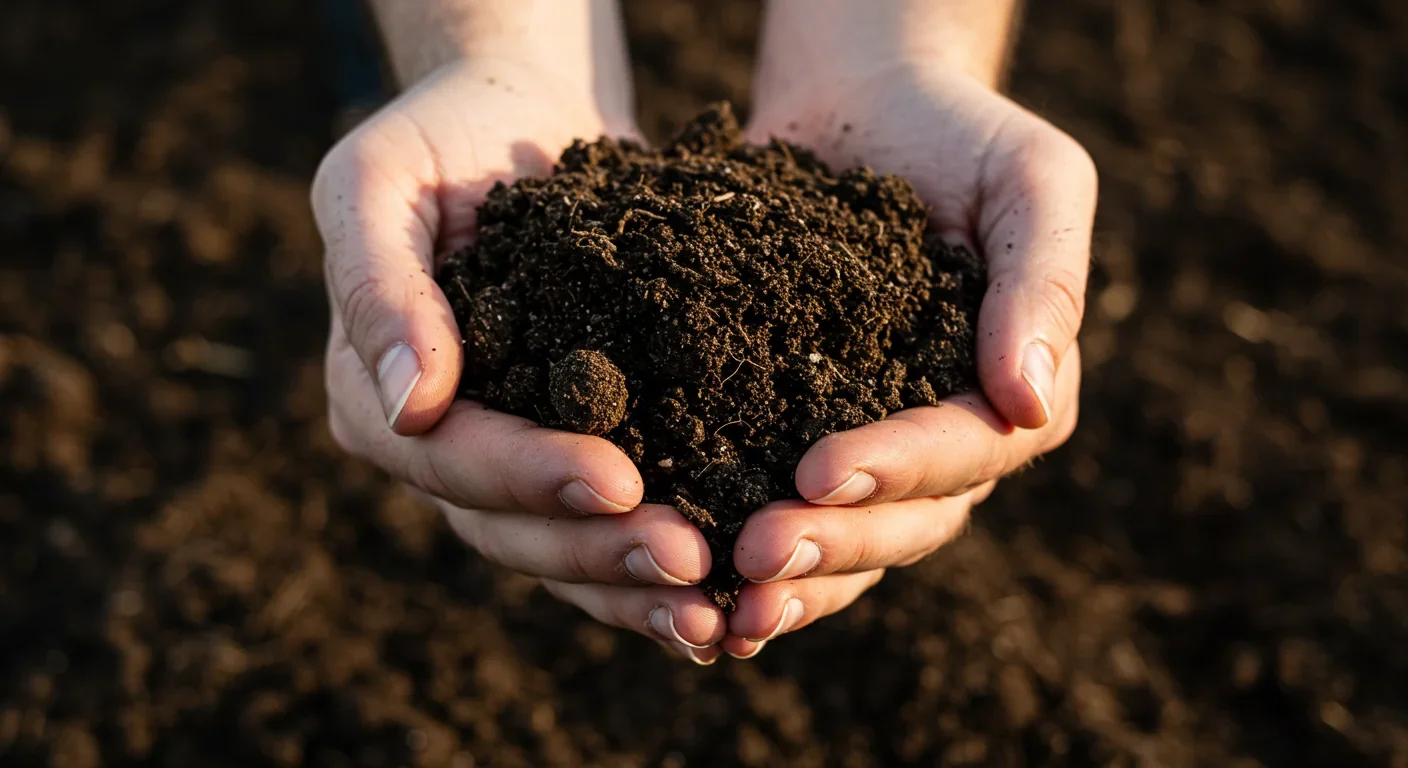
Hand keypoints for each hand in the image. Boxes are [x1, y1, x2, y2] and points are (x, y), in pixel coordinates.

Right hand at [312, 59, 725, 663]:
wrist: (514, 121)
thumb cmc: (437, 135)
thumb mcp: (376, 183)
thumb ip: (378, 287)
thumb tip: (412, 405)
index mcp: (375, 397)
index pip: (449, 458)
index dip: (531, 476)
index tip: (622, 480)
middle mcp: (436, 449)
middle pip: (508, 529)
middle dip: (600, 551)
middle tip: (692, 565)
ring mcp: (505, 461)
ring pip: (562, 550)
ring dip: (636, 584)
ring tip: (718, 607)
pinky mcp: (574, 452)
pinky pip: (607, 526)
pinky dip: (656, 565)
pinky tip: (726, 593)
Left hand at [722, 61, 1094, 657]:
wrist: (865, 103)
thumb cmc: (961, 132)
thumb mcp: (1032, 181)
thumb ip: (1044, 284)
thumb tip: (1034, 401)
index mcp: (1014, 394)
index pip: (967, 451)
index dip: (898, 468)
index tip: (818, 471)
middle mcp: (948, 441)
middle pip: (905, 520)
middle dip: (833, 542)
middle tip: (755, 555)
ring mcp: (872, 446)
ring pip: (844, 538)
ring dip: (790, 576)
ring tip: (723, 596)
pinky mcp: (796, 434)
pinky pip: (779, 505)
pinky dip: (740, 542)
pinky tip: (690, 574)